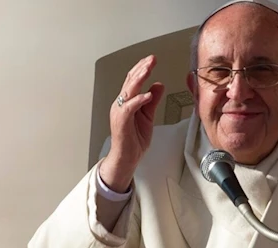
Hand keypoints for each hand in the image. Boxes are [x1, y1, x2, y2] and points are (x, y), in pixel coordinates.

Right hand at [100, 54, 164, 191]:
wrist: (126, 158)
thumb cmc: (134, 140)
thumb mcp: (148, 116)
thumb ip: (152, 101)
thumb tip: (158, 85)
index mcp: (127, 102)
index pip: (133, 80)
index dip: (142, 68)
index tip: (152, 59)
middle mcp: (121, 104)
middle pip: (130, 81)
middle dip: (141, 68)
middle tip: (152, 59)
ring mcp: (120, 112)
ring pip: (129, 90)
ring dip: (139, 78)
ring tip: (148, 69)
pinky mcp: (121, 121)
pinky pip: (129, 107)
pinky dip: (139, 100)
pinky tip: (147, 95)